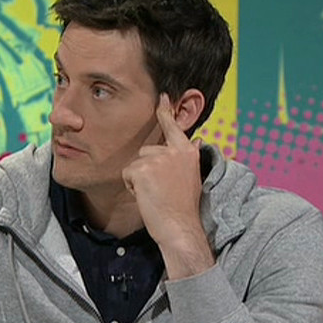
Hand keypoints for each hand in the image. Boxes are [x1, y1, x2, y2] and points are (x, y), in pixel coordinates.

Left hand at [122, 99, 213, 277]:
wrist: (179, 226)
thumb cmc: (182, 207)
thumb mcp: (191, 176)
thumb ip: (187, 157)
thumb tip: (194, 141)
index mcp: (187, 152)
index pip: (174, 127)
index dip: (166, 111)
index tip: (163, 95)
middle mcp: (175, 151)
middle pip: (146, 150)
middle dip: (145, 168)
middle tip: (160, 189)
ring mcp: (158, 159)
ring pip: (135, 162)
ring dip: (138, 178)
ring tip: (154, 193)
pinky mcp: (142, 169)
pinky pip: (127, 174)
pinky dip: (132, 186)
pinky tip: (146, 196)